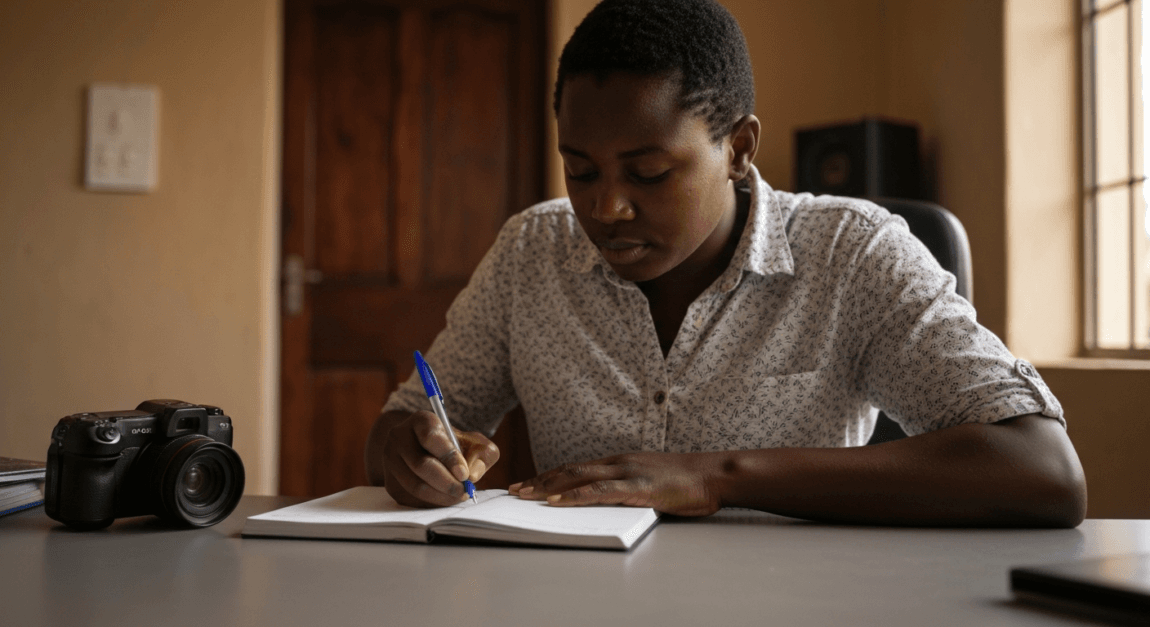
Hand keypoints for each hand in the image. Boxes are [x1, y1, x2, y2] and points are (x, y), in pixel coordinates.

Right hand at [376, 410, 499, 507]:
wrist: (426, 450)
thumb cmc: (454, 445)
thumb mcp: (473, 442)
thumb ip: (482, 453)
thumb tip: (472, 475)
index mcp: (420, 421)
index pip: (431, 437)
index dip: (449, 457)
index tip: (464, 474)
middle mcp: (399, 438)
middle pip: (421, 465)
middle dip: (447, 482)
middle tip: (464, 490)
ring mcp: (391, 461)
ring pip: (416, 486)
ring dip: (441, 496)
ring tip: (458, 496)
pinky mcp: (390, 482)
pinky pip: (412, 499)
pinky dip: (432, 502)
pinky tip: (446, 498)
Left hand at [508, 452, 723, 516]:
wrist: (714, 474)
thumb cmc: (687, 482)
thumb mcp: (651, 481)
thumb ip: (629, 488)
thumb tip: (609, 503)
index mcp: (621, 461)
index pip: (577, 467)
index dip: (551, 475)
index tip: (529, 483)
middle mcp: (619, 462)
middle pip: (570, 469)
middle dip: (540, 479)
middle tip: (514, 489)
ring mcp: (627, 472)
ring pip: (578, 477)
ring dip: (548, 486)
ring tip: (525, 495)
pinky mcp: (637, 486)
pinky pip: (599, 492)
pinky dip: (574, 496)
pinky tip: (557, 501)